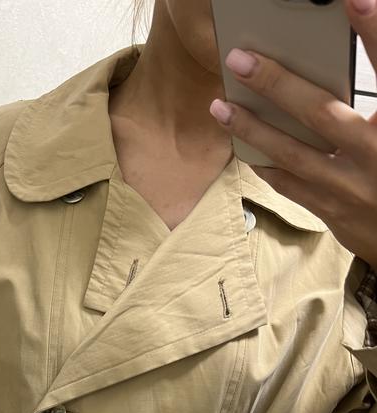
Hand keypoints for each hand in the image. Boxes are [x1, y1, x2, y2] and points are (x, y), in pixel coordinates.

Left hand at [208, 0, 376, 272]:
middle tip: (240, 60)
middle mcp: (375, 157)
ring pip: (292, 155)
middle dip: (276, 83)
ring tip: (220, 106)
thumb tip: (359, 37)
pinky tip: (243, 146)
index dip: (373, 31)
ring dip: (252, 129)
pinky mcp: (334, 213)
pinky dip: (265, 164)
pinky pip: (290, 185)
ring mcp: (350, 189)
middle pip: (319, 113)